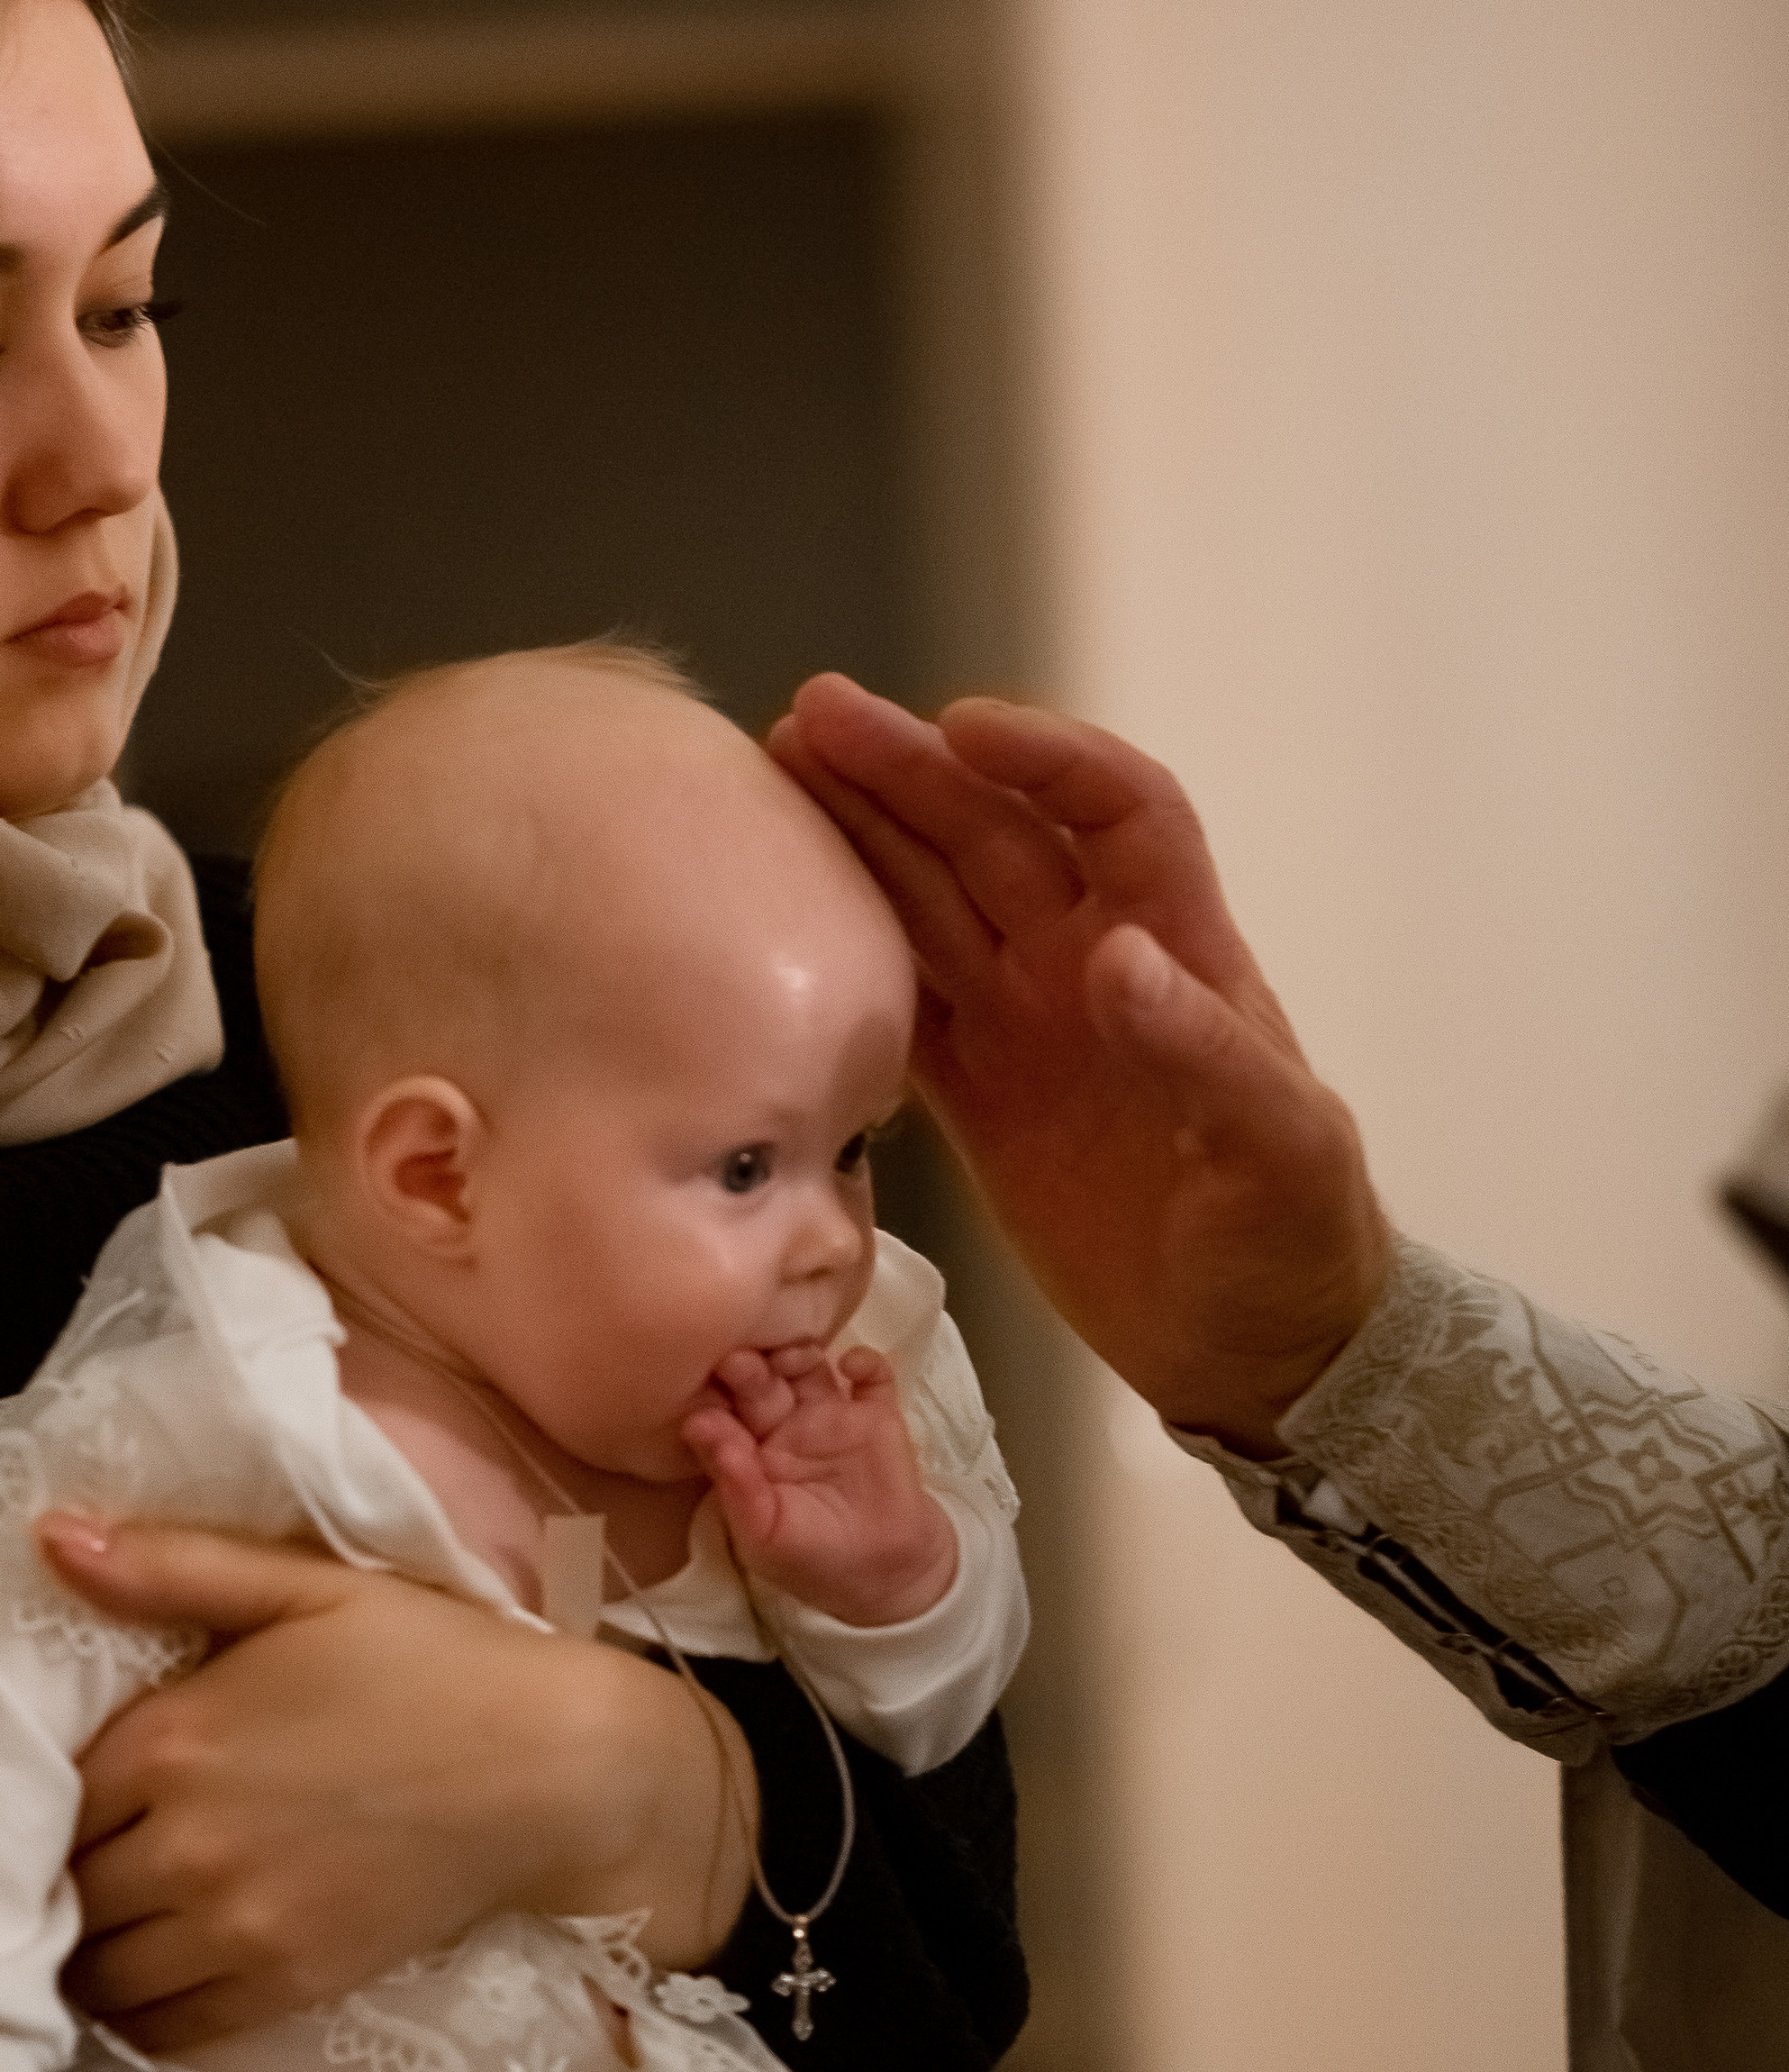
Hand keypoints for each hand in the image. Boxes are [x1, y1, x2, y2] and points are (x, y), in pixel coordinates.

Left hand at [45, 1522, 756, 2053]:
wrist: (552, 1769)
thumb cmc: (431, 1661)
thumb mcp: (305, 1586)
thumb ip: (174, 1566)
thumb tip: (46, 1535)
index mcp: (172, 1739)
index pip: (45, 1796)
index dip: (45, 1799)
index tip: (64, 1793)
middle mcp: (183, 1845)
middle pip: (62, 1892)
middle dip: (60, 1878)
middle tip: (84, 1857)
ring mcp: (234, 1928)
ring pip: (98, 1972)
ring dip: (88, 1950)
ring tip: (113, 1918)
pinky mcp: (284, 1987)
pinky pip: (165, 2028)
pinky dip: (141, 2010)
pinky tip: (156, 1970)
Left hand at [685, 1343, 957, 1624]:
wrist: (885, 1574)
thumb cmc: (812, 1559)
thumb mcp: (765, 1535)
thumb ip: (735, 1487)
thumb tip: (698, 1427)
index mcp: (747, 1451)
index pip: (723, 1413)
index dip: (713, 1398)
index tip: (702, 1387)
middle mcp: (782, 1423)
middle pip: (760, 1382)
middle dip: (748, 1369)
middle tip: (738, 1361)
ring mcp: (830, 1414)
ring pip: (808, 1367)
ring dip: (798, 1353)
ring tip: (793, 1354)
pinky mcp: (876, 1414)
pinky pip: (872, 1376)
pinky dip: (865, 1361)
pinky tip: (853, 1365)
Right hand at [772, 677, 1392, 1451]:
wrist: (1260, 1351)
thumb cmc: (1294, 1241)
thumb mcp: (1279, 1150)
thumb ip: (1205, 1052)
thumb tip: (1113, 959)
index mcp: (1179, 950)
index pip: (1118, 812)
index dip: (1048, 760)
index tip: (963, 729)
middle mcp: (1090, 963)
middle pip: (993, 835)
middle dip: (909, 771)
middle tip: (810, 719)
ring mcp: (1028, 1025)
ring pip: (932, 900)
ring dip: (861, 836)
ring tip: (776, 776)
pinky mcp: (978, 1097)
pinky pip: (901, 1004)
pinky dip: (846, 956)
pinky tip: (782, 915)